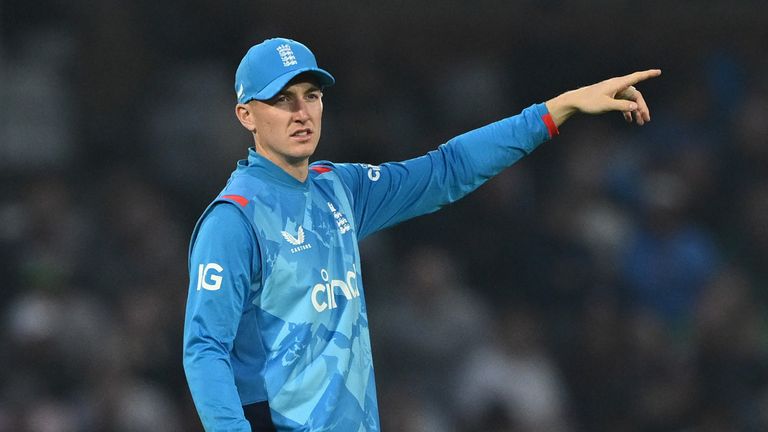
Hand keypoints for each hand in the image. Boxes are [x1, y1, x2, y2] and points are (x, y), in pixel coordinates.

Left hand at [545, 69, 661, 126]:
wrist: (575, 102)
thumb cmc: (589, 102)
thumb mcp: (606, 105)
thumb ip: (622, 106)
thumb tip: (636, 107)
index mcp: (618, 84)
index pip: (636, 77)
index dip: (648, 74)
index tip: (659, 71)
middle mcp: (618, 86)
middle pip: (635, 95)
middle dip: (642, 107)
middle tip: (646, 119)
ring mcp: (614, 92)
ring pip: (630, 101)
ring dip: (635, 111)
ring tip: (640, 123)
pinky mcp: (610, 97)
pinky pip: (623, 103)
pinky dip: (627, 111)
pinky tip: (629, 120)